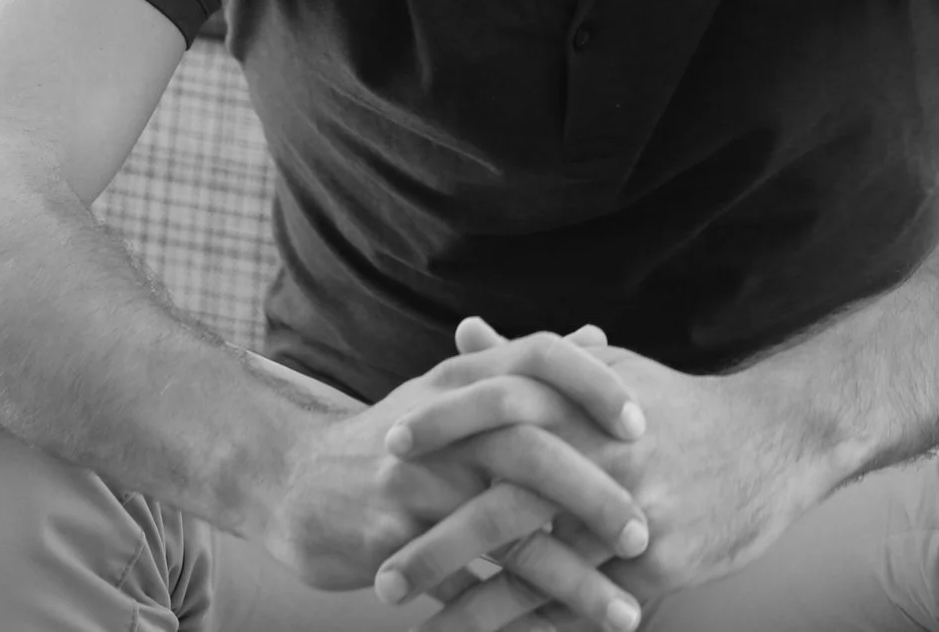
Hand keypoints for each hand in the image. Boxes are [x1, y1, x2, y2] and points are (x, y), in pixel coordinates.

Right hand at [253, 327, 649, 621]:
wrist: (292, 478)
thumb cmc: (396, 438)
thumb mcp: (454, 390)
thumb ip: (525, 367)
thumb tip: (598, 335)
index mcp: (464, 379)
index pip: (539, 357)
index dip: (594, 385)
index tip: (645, 426)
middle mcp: (441, 422)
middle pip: (530, 448)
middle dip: (595, 496)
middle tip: (646, 534)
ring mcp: (413, 480)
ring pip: (505, 531)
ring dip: (570, 578)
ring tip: (624, 611)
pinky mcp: (392, 538)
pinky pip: (465, 585)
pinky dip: (515, 617)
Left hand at [383, 321, 835, 631]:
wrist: (774, 442)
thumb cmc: (675, 406)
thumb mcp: (603, 370)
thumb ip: (530, 358)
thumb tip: (463, 334)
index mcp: (585, 402)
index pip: (497, 404)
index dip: (441, 425)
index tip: (385, 447)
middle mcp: (602, 456)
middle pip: (503, 502)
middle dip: (436, 541)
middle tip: (380, 573)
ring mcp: (628, 515)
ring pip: (538, 569)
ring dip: (473, 606)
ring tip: (419, 628)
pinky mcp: (656, 564)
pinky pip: (583, 604)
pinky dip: (533, 627)